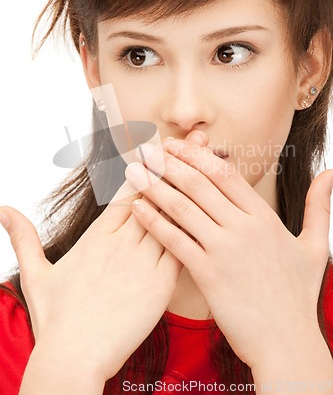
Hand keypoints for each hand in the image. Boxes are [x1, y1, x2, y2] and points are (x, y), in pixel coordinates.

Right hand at [0, 132, 204, 382]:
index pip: (127, 190)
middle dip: (176, 163)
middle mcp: (121, 242)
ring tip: (211, 160)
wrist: (74, 359)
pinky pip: (182, 245)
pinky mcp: (161, 283)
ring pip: (172, 215)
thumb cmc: (57, 319)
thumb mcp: (36, 274)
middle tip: (196, 138)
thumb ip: (24, 239)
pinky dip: (195, 225)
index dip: (146, 165)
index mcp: (96, 236)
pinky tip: (212, 209)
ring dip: (191, 187)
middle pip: (154, 193)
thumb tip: (3, 209)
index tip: (160, 144)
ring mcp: (143, 261)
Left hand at [125, 139, 332, 369]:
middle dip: (170, 163)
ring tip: (134, 172)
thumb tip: (329, 174)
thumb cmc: (298, 295)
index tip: (175, 145)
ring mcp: (224, 250)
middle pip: (200, 184)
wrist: (287, 342)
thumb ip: (319, 207)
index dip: (197, 156)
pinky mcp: (208, 275)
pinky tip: (137, 208)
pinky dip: (154, 221)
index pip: (225, 174)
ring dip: (155, 186)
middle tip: (147, 150)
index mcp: (264, 218)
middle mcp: (243, 228)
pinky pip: (175, 240)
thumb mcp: (315, 246)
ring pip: (183, 207)